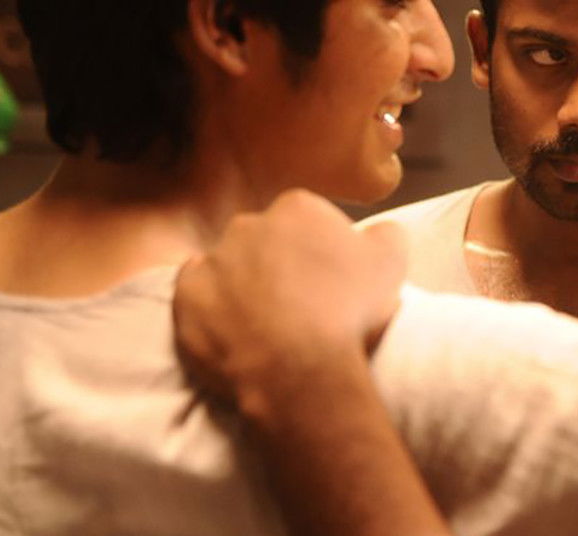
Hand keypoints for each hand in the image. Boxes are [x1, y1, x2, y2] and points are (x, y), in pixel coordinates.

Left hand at [173, 189, 406, 406]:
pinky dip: (213, 308)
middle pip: (264, 238)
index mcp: (297, 208)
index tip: (329, 279)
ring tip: (268, 324)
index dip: (318, 249)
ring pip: (229, 266)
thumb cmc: (350, 313)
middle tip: (300, 302)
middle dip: (277, 262)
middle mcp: (249, 224)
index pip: (306, 219)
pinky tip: (238, 331)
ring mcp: (213, 260)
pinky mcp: (186, 297)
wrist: (300, 370)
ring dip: (244, 285)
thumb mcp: (391, 264)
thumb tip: (380, 230)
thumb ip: (387, 234)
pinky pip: (197, 294)